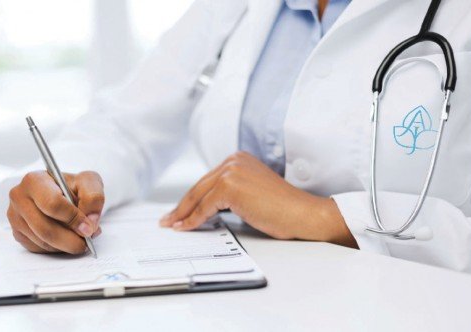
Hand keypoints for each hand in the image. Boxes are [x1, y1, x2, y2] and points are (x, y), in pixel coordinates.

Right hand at [7, 170, 104, 253]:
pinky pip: (39, 248)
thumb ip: (93, 198)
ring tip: (79, 237)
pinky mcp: (18, 233)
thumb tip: (90, 222)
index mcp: (34, 180)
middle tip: (86, 242)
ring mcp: (15, 217)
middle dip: (70, 240)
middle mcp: (19, 197)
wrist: (61, 192)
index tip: (88, 228)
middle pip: (45, 229)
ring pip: (43, 242)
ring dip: (65, 245)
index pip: (52, 204)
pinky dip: (56, 248)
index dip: (73, 219)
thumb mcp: (88, 182)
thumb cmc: (72, 186)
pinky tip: (66, 238)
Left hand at [159, 152, 356, 247]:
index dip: (191, 198)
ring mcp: (231, 171)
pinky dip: (193, 219)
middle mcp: (234, 160)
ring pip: (198, 196)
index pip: (207, 180)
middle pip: (199, 186)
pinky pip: (204, 207)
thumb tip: (205, 207)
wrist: (302, 214)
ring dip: (183, 213)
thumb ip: (230, 193)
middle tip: (168, 219)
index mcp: (239, 159)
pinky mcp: (230, 186)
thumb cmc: (282, 209)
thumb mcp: (251, 193)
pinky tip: (185, 228)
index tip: (178, 210)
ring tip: (172, 225)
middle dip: (182, 205)